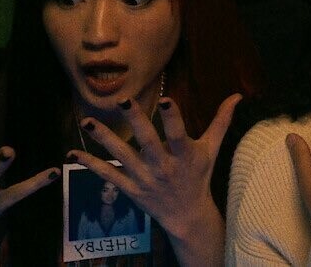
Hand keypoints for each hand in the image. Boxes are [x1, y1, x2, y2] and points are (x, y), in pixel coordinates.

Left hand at [70, 94, 241, 265]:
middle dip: (135, 121)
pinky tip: (74, 153)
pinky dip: (90, 165)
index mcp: (185, 155)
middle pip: (147, 142)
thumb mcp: (212, 149)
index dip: (172, 118)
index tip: (164, 99)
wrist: (187, 215)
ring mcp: (144, 179)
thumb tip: (236, 96)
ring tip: (88, 122)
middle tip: (121, 101)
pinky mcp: (130, 189)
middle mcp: (163, 166)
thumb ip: (221, 121)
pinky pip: (108, 176)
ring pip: (122, 157)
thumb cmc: (199, 176)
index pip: (179, 134)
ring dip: (104, 140)